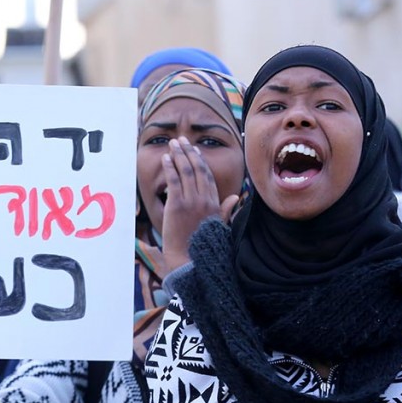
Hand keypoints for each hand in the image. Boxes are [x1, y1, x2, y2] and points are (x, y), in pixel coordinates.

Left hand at [161, 136, 227, 272]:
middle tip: (181, 140)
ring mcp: (191, 201)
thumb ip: (225, 210)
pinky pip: (174, 180)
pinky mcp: (177, 205)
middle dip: (188, 152)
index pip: (207, 176)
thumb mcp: (218, 226)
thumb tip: (235, 198)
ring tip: (172, 144)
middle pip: (197, 169)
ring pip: (185, 171)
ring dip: (179, 155)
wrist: (189, 261)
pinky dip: (170, 167)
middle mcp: (205, 199)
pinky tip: (166, 158)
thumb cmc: (202, 247)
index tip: (195, 151)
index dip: (200, 161)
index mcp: (214, 204)